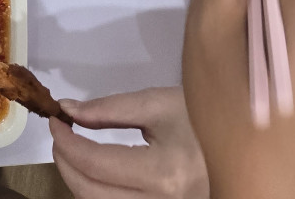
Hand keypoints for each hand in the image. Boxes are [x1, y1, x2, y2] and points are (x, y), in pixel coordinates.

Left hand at [50, 88, 208, 198]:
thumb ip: (110, 109)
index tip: (55, 120)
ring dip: (78, 182)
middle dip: (66, 163)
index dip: (66, 141)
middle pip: (92, 194)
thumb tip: (68, 110)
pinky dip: (97, 194)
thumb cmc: (201, 118)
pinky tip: (95, 173)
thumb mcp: (157, 104)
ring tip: (74, 153)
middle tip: (60, 137)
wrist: (239, 144)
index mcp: (164, 172)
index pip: (96, 163)